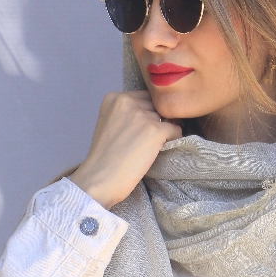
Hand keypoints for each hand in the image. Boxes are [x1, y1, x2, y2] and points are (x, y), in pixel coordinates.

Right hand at [69, 90, 181, 208]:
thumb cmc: (103, 158)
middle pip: (155, 106)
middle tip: (144, 141)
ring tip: (148, 149)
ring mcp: (141, 116)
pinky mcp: (154, 131)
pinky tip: (158, 151)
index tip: (139, 130)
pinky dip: (172, 140)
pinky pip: (176, 130)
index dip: (146, 113)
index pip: (144, 96)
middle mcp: (127, 101)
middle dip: (155, 121)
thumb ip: (126, 113)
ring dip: (163, 132)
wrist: (99, 179)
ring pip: (166, 118)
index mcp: (114, 98)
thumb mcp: (108, 123)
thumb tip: (154, 111)